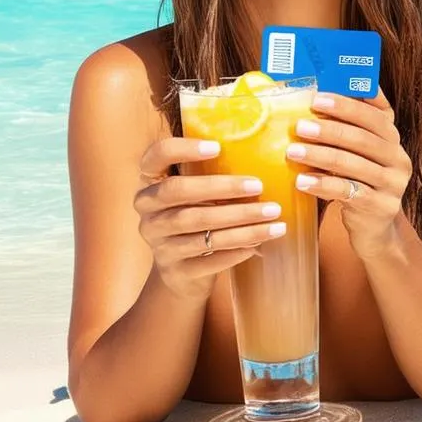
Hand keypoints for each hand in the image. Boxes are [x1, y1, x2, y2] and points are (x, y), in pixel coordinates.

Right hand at [133, 137, 287, 300]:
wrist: (183, 274)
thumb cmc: (197, 219)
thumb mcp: (196, 196)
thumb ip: (211, 174)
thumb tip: (259, 151)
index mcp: (150, 184)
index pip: (157, 155)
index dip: (182, 149)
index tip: (217, 147)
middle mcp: (148, 212)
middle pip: (179, 191)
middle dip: (222, 187)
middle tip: (259, 186)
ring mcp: (158, 244)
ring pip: (200, 228)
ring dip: (241, 223)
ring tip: (273, 219)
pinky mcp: (175, 271)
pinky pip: (208, 259)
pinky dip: (235, 250)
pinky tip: (258, 243)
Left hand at [287, 89, 411, 259]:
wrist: (375, 228)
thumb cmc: (359, 181)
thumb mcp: (360, 154)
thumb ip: (349, 129)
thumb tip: (313, 96)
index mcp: (393, 138)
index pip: (374, 114)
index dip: (346, 105)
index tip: (318, 97)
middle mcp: (398, 158)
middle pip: (362, 138)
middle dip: (328, 130)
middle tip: (300, 125)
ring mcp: (393, 184)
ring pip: (353, 164)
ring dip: (319, 156)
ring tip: (292, 151)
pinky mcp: (380, 207)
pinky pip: (348, 191)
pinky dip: (322, 185)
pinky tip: (302, 181)